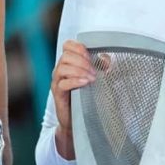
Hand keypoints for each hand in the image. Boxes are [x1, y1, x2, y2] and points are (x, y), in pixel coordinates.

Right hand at [51, 40, 98, 159]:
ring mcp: (57, 81)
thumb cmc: (85, 96)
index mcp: (68, 62)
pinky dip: (74, 81)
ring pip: (63, 68)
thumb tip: (108, 59)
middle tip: (94, 71)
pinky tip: (85, 83)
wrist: (77, 119)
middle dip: (82, 60)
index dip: (78, 47)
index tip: (90, 55)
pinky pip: (62, 83)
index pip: (67, 45)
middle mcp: (60, 69)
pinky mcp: (57, 93)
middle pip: (66, 55)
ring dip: (80, 70)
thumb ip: (100, 67)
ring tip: (92, 78)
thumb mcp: (94, 78)